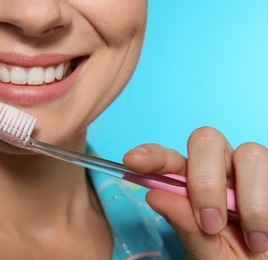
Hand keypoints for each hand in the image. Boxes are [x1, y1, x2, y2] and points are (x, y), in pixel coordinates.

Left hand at [123, 126, 267, 258]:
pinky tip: (264, 234)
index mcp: (192, 183)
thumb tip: (155, 196)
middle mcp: (220, 169)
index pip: (169, 159)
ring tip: (251, 239)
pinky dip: (266, 203)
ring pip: (248, 152)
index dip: (152, 155)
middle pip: (205, 140)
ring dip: (247, 198)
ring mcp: (249, 169)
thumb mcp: (208, 251)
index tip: (132, 160)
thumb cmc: (236, 258)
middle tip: (210, 223)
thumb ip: (185, 227)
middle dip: (205, 179)